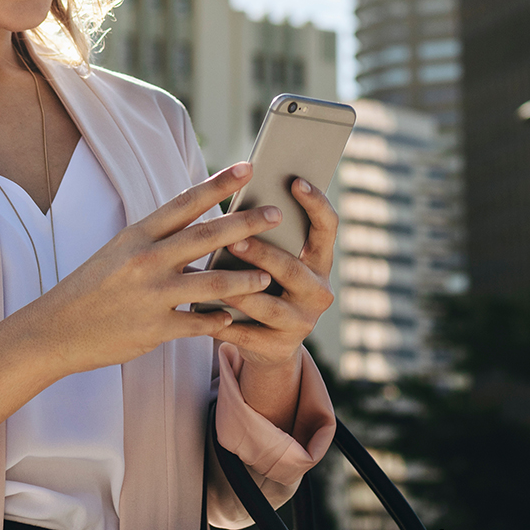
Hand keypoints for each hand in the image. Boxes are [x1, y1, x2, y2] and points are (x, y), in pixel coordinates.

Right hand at [0, 164, 316, 451]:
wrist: (57, 328)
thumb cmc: (93, 286)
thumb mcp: (119, 250)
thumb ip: (158, 238)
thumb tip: (199, 222)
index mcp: (137, 235)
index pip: (184, 203)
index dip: (218, 184)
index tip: (247, 167)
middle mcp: (146, 260)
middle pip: (207, 236)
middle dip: (246, 223)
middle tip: (277, 213)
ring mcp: (152, 295)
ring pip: (212, 281)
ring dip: (245, 278)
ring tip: (268, 275)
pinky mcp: (155, 329)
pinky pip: (199, 323)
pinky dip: (219, 319)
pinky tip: (233, 317)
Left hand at [211, 177, 336, 369]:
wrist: (268, 341)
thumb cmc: (264, 282)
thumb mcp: (273, 259)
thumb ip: (266, 234)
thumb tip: (242, 194)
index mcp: (319, 261)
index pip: (327, 228)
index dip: (316, 204)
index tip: (295, 181)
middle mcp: (318, 291)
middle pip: (292, 269)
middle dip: (264, 254)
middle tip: (237, 239)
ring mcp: (302, 322)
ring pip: (268, 306)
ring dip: (240, 291)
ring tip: (214, 278)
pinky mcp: (280, 347)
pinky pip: (248, 333)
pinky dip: (224, 323)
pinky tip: (202, 312)